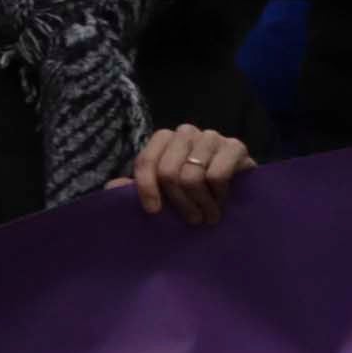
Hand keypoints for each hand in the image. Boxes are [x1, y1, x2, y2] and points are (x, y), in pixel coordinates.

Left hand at [121, 123, 251, 226]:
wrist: (239, 188)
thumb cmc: (194, 191)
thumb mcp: (163, 191)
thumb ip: (136, 188)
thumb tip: (112, 187)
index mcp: (163, 139)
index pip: (145, 161)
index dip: (146, 189)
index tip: (154, 212)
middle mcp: (185, 132)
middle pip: (168, 172)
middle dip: (178, 203)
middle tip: (191, 220)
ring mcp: (211, 136)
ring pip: (192, 176)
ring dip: (200, 204)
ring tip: (207, 216)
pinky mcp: (235, 146)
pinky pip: (217, 175)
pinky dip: (217, 196)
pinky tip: (222, 202)